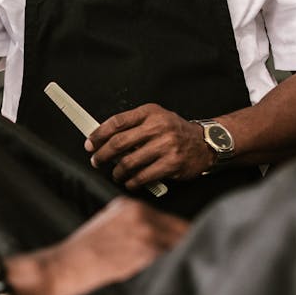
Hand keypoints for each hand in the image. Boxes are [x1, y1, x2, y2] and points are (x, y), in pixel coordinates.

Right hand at [32, 198, 186, 294]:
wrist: (70, 264)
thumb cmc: (85, 250)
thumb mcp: (107, 222)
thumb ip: (133, 221)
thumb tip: (159, 233)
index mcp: (130, 205)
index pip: (170, 217)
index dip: (179, 233)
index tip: (184, 242)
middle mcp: (141, 214)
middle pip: (182, 228)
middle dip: (186, 244)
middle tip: (190, 256)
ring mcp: (146, 233)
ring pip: (181, 244)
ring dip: (183, 255)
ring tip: (180, 267)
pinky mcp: (148, 252)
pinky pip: (173, 258)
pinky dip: (175, 266)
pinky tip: (168, 274)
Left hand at [86, 104, 212, 190]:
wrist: (204, 143)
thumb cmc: (176, 131)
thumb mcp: (156, 118)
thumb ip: (133, 125)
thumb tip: (105, 138)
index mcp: (150, 113)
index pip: (117, 122)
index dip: (99, 134)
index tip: (90, 143)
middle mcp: (158, 127)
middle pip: (119, 142)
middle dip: (102, 154)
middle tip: (96, 160)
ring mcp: (165, 146)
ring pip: (129, 162)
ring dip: (117, 171)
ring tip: (115, 174)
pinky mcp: (171, 164)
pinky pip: (143, 176)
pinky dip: (132, 181)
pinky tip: (129, 182)